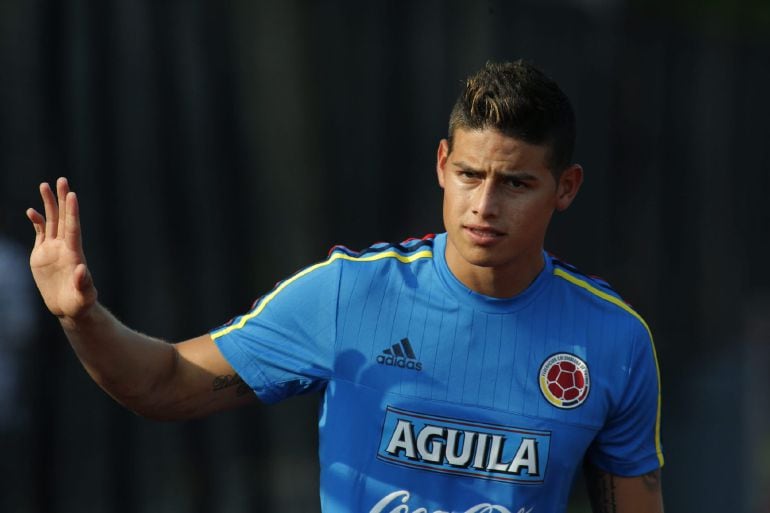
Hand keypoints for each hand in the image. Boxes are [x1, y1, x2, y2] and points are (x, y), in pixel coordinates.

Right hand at [27, 177, 96, 322]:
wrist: (69, 307)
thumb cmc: (80, 303)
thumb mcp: (83, 295)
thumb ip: (83, 283)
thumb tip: (82, 270)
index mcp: (74, 254)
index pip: (73, 228)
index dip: (73, 212)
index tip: (73, 195)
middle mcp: (64, 247)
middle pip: (63, 218)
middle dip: (62, 199)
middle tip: (61, 179)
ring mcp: (53, 249)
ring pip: (51, 221)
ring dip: (48, 204)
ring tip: (45, 185)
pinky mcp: (42, 254)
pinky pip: (40, 232)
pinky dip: (37, 221)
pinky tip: (32, 210)